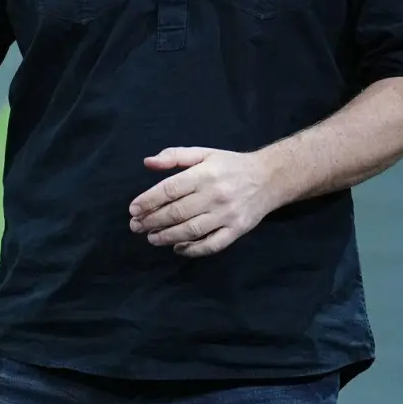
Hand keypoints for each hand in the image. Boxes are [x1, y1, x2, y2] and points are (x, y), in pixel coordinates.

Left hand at [128, 147, 278, 257]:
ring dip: (167, 236)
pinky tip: (177, 248)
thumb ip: (174, 156)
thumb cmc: (229, 165)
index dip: (148, 200)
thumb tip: (147, 163)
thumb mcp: (203, 153)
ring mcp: (227, 215)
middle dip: (152, 221)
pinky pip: (212, 245)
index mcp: (204, 174)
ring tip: (151, 238)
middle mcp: (215, 195)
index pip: (170, 189)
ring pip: (191, 230)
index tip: (133, 209)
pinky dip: (193, 250)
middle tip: (135, 226)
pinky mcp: (237, 230)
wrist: (270, 178)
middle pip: (177, 212)